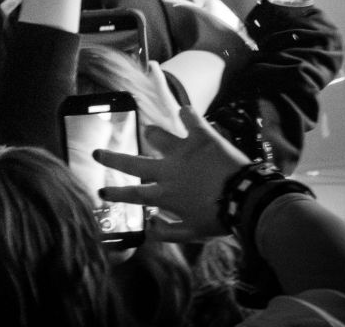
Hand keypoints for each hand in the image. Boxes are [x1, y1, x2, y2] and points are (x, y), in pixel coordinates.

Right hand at [94, 106, 250, 241]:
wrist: (246, 198)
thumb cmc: (220, 218)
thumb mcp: (193, 233)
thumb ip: (168, 233)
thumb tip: (148, 231)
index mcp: (164, 194)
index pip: (133, 194)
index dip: (115, 193)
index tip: (101, 191)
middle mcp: (167, 170)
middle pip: (133, 162)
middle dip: (112, 158)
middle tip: (97, 153)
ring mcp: (182, 151)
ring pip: (157, 135)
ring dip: (152, 134)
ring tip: (150, 133)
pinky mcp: (200, 137)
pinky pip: (190, 118)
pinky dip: (187, 114)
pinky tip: (184, 111)